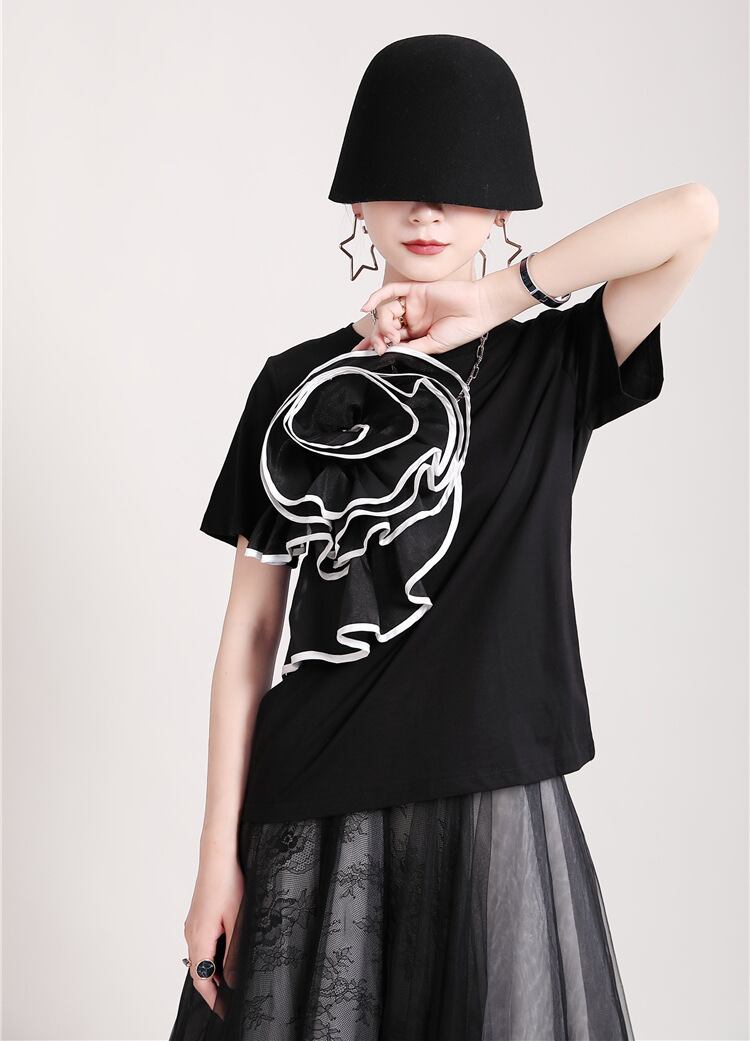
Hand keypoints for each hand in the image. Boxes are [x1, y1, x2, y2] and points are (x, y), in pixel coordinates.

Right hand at [183, 854, 243, 1006]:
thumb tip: (234, 981)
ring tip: (231, 985)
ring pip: (201, 958)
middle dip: (213, 990)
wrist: (218, 856)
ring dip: (213, 973)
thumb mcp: (237, 921)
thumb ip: (235, 954)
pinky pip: (202, 945)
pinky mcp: (197, 918)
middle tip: (229, 1003)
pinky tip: (226, 957)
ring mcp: (192, 925)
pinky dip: (212, 957)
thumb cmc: (228, 884)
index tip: (224, 1013)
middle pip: (199, 971)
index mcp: (199, 938)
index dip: (213, 999)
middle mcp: (191, 934)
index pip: (203, 979)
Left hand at [354, 279, 495, 355]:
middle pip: (384, 326)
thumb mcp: (433, 346)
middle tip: (380, 347)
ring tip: (394, 334)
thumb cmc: (462, 329)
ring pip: (386, 311)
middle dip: (378, 337)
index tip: (361, 355)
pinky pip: (391, 291)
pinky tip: (366, 307)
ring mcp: (412, 304)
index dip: (374, 346)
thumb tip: (388, 353)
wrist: (479, 310)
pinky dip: (376, 297)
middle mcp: (412, 319)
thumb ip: (411, 348)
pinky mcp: (415, 290)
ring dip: (383, 323)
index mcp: (416, 334)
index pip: (389, 340)